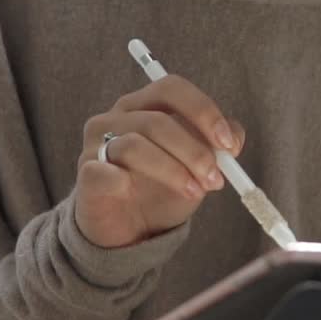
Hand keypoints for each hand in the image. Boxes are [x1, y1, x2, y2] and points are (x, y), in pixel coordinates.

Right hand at [75, 74, 245, 247]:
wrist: (127, 230)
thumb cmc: (161, 189)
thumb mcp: (196, 166)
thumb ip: (217, 147)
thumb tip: (234, 139)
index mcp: (145, 106)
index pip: (172, 89)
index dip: (203, 112)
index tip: (228, 145)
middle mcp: (117, 118)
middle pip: (158, 120)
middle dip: (194, 150)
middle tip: (216, 179)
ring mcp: (97, 144)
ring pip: (136, 145)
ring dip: (173, 170)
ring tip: (194, 192)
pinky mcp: (86, 174)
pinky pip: (106, 172)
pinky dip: (127, 182)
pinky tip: (138, 194)